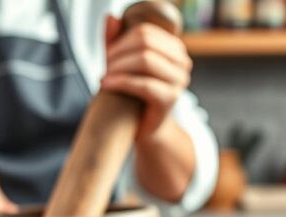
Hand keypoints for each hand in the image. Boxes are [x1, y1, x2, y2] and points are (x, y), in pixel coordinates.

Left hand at [99, 15, 191, 139]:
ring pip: (145, 60)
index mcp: (173, 49)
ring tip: (103, 77)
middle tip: (104, 66)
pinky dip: (121, 82)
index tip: (107, 56)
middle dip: (120, 52)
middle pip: (146, 43)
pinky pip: (144, 84)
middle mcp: (182, 62)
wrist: (143, 130)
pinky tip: (105, 85)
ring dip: (119, 67)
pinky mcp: (170, 99)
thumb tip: (110, 17)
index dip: (121, 41)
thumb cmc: (132, 96)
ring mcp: (179, 80)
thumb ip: (115, 42)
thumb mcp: (122, 66)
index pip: (145, 32)